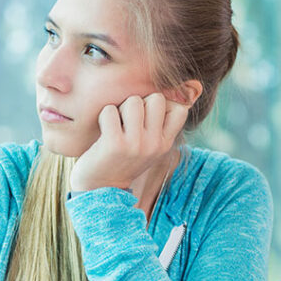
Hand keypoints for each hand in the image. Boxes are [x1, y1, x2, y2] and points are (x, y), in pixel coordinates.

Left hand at [70, 93, 188, 192]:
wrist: (101, 188)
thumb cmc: (123, 160)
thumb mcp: (148, 147)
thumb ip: (159, 126)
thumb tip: (175, 92)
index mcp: (165, 144)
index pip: (180, 110)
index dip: (163, 106)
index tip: (148, 117)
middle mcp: (154, 144)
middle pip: (156, 99)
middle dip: (140, 104)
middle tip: (128, 121)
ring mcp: (136, 144)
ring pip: (133, 101)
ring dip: (120, 109)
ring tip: (116, 126)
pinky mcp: (115, 144)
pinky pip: (110, 111)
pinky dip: (104, 117)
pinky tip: (104, 132)